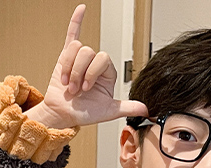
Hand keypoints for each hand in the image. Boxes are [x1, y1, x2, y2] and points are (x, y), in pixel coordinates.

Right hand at [27, 4, 147, 128]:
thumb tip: (146, 109)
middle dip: (79, 72)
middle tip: (76, 89)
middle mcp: (95, 64)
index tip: (86, 88)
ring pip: (76, 48)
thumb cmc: (84, 113)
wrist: (64, 113)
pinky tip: (81, 9)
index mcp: (107, 73)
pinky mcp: (67, 56)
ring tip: (68, 84)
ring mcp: (81, 59)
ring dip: (69, 68)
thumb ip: (127, 108)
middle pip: (88, 52)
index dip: (92, 72)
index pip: (103, 59)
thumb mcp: (108, 112)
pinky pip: (73, 34)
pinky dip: (76, 21)